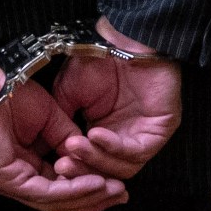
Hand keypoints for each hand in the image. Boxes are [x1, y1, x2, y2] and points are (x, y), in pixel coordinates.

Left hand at [0, 68, 126, 210]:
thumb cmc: (10, 96)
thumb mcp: (50, 118)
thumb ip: (68, 138)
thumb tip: (87, 155)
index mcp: (26, 167)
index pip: (62, 186)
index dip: (90, 187)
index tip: (116, 183)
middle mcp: (18, 180)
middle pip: (62, 200)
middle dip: (94, 198)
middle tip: (121, 195)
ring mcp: (11, 183)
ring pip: (56, 201)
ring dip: (88, 196)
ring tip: (113, 190)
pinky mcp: (7, 180)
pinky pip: (45, 192)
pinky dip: (72, 189)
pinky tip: (94, 183)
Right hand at [50, 18, 181, 178]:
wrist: (120, 37)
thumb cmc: (96, 61)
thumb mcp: (67, 94)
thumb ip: (60, 124)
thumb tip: (50, 153)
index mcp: (104, 135)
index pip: (91, 165)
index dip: (73, 168)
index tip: (52, 166)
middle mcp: (124, 139)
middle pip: (106, 173)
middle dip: (83, 170)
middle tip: (62, 165)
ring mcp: (143, 136)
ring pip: (121, 168)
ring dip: (95, 159)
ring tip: (74, 145)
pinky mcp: (160, 130)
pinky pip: (137, 151)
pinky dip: (114, 147)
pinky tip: (95, 134)